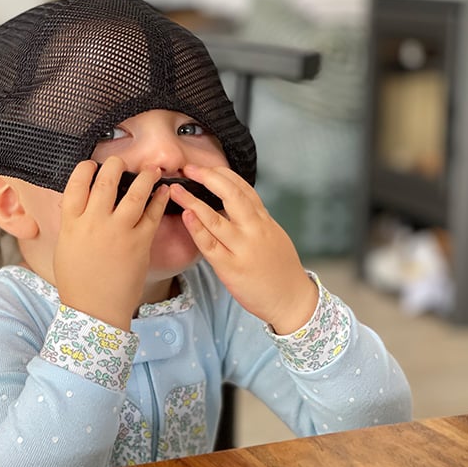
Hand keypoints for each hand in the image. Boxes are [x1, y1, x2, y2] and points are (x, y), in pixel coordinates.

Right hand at [53, 157, 169, 330]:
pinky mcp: (140, 242)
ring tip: (152, 169)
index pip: (77, 183)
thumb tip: (76, 203)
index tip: (93, 164)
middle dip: (116, 164)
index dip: (86, 168)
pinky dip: (159, 198)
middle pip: (106, 181)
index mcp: (72, 223)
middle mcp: (94, 222)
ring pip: (135, 192)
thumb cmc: (77, 281)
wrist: (95, 310)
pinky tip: (163, 190)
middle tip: (122, 161)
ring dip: (145, 176)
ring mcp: (119, 231)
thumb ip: (72, 222)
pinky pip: (153, 213)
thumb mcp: (65, 247)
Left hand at [169, 165, 316, 333]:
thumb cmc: (280, 269)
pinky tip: (186, 216)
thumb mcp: (273, 235)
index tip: (203, 166)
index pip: (243, 188)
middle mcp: (254, 229)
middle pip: (231, 195)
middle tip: (188, 167)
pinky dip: (197, 229)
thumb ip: (254, 219)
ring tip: (175, 190)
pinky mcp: (231, 268)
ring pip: (215, 219)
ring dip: (192, 201)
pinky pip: (210, 245)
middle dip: (208, 177)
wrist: (292, 299)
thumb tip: (235, 203)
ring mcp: (242, 248)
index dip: (221, 174)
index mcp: (264, 220)